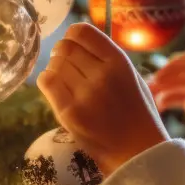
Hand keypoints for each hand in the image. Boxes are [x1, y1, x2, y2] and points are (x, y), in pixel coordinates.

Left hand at [37, 23, 169, 174]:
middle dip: (61, 53)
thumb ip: (108, 59)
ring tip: (66, 81)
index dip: (73, 36)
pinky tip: (58, 90)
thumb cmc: (138, 114)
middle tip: (66, 65)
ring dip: (56, 69)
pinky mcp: (69, 113)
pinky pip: (46, 83)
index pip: (81, 31)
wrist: (137, 153)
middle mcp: (101, 74)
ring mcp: (84, 94)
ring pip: (53, 65)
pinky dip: (48, 82)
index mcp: (119, 62)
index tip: (74, 45)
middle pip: (64, 47)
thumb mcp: (132, 78)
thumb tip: (78, 41)